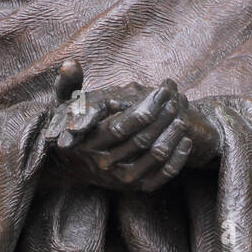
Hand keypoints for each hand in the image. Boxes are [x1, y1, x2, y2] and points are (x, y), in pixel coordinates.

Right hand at [46, 64, 220, 192]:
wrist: (74, 166)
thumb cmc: (71, 128)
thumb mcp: (64, 105)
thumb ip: (68, 84)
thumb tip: (70, 63)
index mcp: (90, 143)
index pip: (122, 125)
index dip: (146, 106)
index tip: (164, 89)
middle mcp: (105, 164)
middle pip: (141, 140)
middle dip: (163, 117)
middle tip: (176, 98)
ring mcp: (122, 179)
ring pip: (155, 157)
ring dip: (173, 135)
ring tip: (182, 116)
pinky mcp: (137, 188)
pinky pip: (163, 176)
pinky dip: (178, 158)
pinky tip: (186, 140)